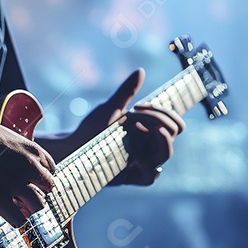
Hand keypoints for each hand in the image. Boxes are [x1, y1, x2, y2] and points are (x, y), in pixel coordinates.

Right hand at [0, 108, 55, 226]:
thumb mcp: (7, 137)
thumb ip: (19, 152)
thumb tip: (18, 165)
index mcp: (32, 150)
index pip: (50, 171)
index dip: (38, 178)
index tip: (29, 182)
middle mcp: (29, 167)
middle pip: (48, 189)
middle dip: (37, 193)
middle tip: (22, 196)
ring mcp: (14, 183)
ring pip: (37, 206)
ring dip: (27, 208)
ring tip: (14, 207)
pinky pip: (19, 220)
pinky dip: (15, 220)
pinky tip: (5, 214)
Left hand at [42, 69, 184, 185]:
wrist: (73, 147)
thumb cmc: (91, 128)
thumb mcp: (109, 108)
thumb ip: (126, 92)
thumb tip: (140, 71)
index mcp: (150, 130)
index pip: (174, 123)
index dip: (165, 112)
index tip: (138, 105)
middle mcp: (150, 146)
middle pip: (173, 134)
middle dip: (159, 119)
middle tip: (133, 116)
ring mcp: (143, 162)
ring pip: (165, 154)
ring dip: (156, 139)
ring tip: (135, 128)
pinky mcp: (132, 177)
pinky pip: (151, 176)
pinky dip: (147, 165)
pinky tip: (134, 155)